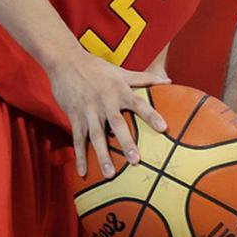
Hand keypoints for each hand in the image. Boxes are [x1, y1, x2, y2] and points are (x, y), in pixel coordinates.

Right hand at [48, 47, 170, 177]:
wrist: (67, 62)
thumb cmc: (98, 68)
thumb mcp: (122, 72)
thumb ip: (145, 78)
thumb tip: (169, 80)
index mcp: (119, 90)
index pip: (139, 103)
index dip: (151, 115)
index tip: (164, 128)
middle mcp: (105, 101)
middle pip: (117, 124)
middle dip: (126, 143)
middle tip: (135, 161)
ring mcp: (89, 111)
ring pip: (96, 136)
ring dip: (102, 156)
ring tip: (110, 174)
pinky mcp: (75, 117)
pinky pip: (77, 139)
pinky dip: (80, 156)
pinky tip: (83, 173)